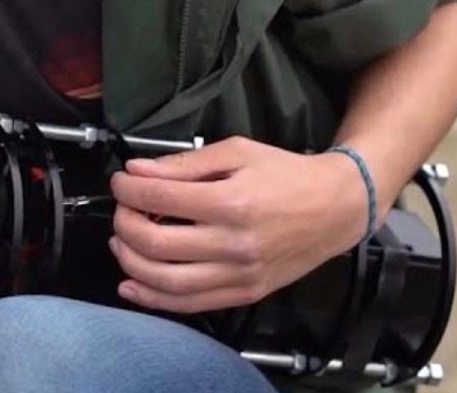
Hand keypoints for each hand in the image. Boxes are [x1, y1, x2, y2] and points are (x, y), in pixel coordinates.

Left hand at [108, 136, 371, 314]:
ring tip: (122, 242)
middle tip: (122, 209)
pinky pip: (189, 304)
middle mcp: (234, 244)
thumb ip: (185, 163)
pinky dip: (153, 298)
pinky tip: (132, 283)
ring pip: (166, 281)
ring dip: (131, 262)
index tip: (121, 181)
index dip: (129, 189)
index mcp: (231, 202)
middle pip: (155, 243)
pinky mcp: (244, 294)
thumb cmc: (286, 174)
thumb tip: (138, 170)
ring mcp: (239, 275)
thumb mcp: (237, 152)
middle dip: (125, 223)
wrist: (335, 208)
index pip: (160, 199)